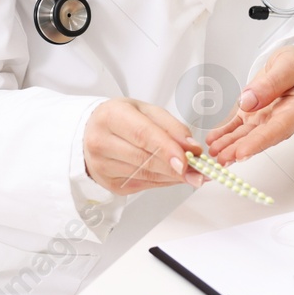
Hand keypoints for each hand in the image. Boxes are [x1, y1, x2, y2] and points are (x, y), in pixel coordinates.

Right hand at [83, 99, 206, 194]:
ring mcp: (103, 166)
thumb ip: (171, 126)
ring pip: (146, 175)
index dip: (166, 149)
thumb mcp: (146, 110)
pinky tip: (175, 175)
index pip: (142, 135)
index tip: (186, 161)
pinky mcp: (110, 183)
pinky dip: (164, 181)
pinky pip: (144, 184)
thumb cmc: (121, 119)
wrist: (92, 133)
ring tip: (194, 172)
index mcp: (111, 117)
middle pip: (145, 158)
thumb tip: (192, 147)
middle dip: (176, 167)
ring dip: (174, 176)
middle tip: (201, 170)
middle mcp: (101, 142)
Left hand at [205, 47, 293, 163]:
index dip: (259, 142)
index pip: (278, 129)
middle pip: (260, 137)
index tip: (243, 152)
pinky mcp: (253, 114)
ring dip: (230, 145)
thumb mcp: (290, 64)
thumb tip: (250, 100)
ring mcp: (266, 118)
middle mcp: (281, 119)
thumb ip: (273, 81)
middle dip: (240, 149)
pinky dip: (225, 133)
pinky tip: (214, 140)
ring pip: (246, 135)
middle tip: (223, 158)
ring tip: (214, 152)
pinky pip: (238, 126)